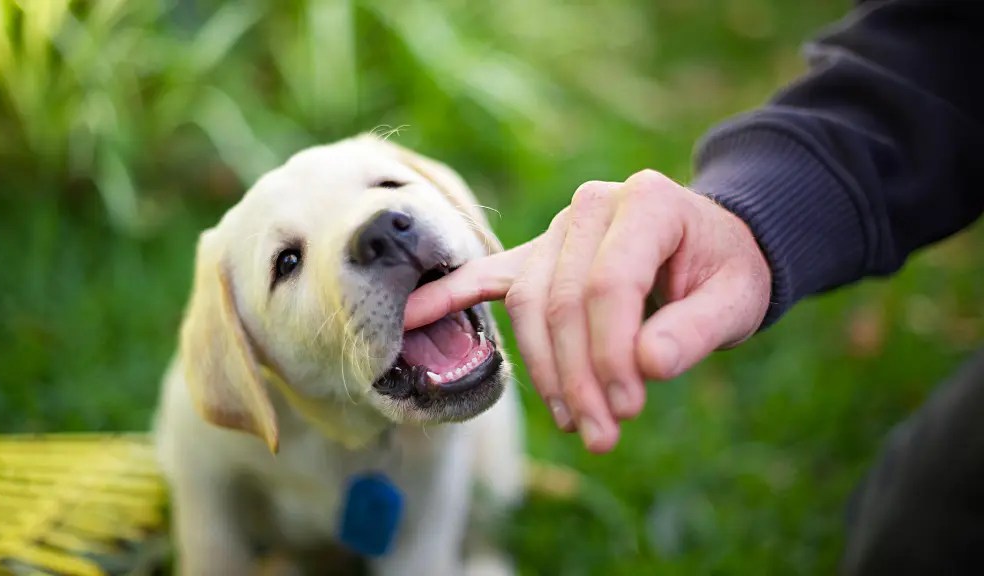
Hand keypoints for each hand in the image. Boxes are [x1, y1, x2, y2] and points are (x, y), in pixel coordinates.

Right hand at [404, 170, 771, 452]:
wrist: (709, 245)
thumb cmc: (725, 271)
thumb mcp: (737, 298)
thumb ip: (697, 329)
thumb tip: (647, 366)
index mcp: (646, 202)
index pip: (610, 283)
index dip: (612, 353)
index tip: (626, 409)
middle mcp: (593, 206)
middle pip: (562, 299)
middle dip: (578, 376)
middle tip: (601, 435)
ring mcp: (558, 229)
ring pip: (528, 303)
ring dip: (545, 370)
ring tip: (573, 422)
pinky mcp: (536, 255)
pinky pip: (487, 277)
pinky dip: (449, 296)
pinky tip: (410, 319)